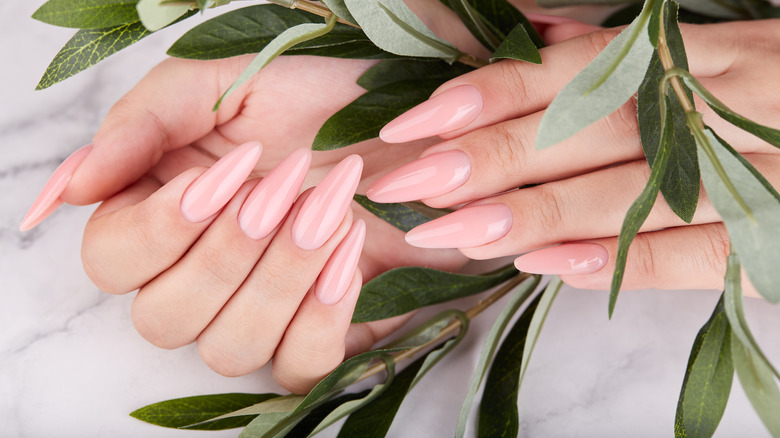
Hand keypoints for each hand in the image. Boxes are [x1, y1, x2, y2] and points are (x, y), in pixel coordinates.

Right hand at [21, 54, 465, 393]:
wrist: (413, 122)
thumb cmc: (320, 98)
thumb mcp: (226, 85)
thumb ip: (143, 124)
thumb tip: (72, 187)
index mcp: (163, 213)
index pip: (111, 262)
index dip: (160, 230)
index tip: (229, 175)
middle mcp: (202, 274)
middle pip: (164, 319)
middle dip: (229, 253)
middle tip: (288, 186)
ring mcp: (261, 312)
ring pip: (229, 349)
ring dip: (279, 279)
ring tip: (331, 211)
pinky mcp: (321, 334)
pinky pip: (299, 369)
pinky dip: (322, 319)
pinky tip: (350, 257)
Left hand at [366, 19, 779, 295]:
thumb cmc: (764, 88)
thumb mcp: (702, 51)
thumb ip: (615, 49)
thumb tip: (529, 31)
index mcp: (691, 55)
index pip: (574, 70)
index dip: (489, 93)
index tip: (414, 124)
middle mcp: (713, 108)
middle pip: (585, 130)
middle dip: (489, 156)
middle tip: (408, 184)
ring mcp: (748, 172)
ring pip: (627, 194)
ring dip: (534, 214)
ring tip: (453, 231)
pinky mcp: (773, 236)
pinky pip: (693, 254)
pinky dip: (620, 262)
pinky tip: (548, 269)